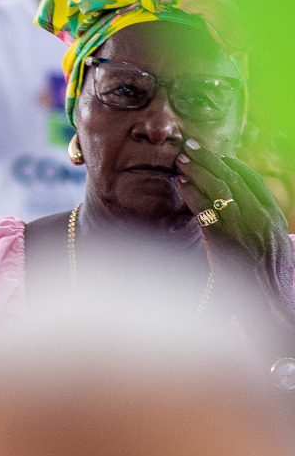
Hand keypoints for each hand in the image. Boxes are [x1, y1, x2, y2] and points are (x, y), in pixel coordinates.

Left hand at [177, 139, 294, 325]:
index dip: (231, 165)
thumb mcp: (270, 249)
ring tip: (181, 159)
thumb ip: (256, 228)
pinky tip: (182, 185)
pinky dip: (193, 195)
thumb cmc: (267, 283)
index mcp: (274, 218)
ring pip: (220, 190)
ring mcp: (244, 230)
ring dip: (198, 171)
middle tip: (189, 147)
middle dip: (210, 160)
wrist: (272, 309)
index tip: (215, 156)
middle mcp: (262, 219)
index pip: (253, 181)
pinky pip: (207, 211)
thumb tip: (236, 214)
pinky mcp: (226, 243)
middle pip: (234, 179)